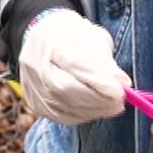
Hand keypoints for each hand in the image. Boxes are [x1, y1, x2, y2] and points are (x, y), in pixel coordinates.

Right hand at [17, 9, 129, 124]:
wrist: (45, 37)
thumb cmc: (74, 36)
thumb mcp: (93, 37)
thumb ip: (105, 60)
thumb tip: (122, 83)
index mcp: (48, 37)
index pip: (72, 63)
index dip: (97, 80)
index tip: (120, 89)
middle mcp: (33, 62)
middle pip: (62, 87)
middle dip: (96, 99)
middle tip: (119, 101)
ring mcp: (30, 83)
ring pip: (61, 106)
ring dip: (92, 110)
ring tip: (112, 106)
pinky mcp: (32, 100)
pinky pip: (58, 116)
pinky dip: (81, 116)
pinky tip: (95, 110)